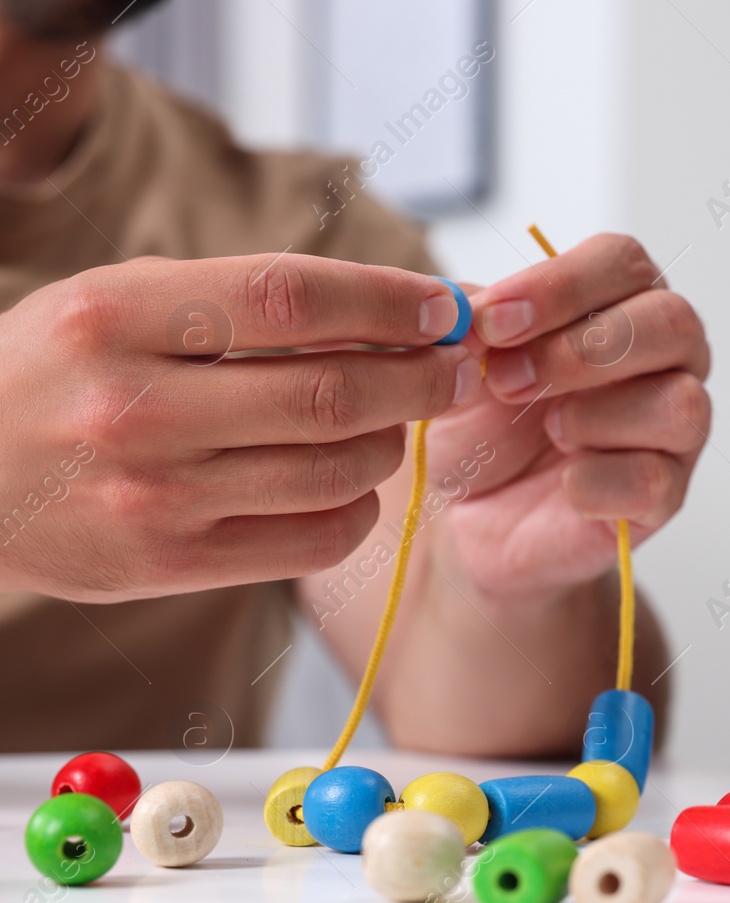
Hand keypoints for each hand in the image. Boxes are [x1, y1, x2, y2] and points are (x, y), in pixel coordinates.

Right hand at [0, 254, 473, 601]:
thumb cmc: (59, 374)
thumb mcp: (121, 302)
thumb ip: (243, 298)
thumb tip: (397, 305)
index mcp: (117, 318)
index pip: (292, 297)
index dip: (388, 302)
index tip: (444, 309)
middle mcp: (134, 408)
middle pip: (332, 393)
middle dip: (423, 379)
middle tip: (458, 369)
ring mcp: (153, 497)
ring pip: (337, 471)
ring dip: (395, 443)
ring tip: (398, 421)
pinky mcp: (170, 565)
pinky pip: (314, 540)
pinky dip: (360, 507)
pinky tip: (354, 481)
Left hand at [417, 234, 710, 603]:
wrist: (474, 515)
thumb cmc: (482, 425)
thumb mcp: (458, 363)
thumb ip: (468, 326)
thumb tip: (469, 308)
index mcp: (620, 303)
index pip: (622, 263)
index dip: (560, 285)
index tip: (490, 321)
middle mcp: (664, 359)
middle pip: (672, 322)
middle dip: (584, 348)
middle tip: (507, 379)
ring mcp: (673, 430)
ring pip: (681, 402)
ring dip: (597, 415)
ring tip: (548, 431)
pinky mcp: (665, 494)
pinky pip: (656, 479)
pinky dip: (599, 480)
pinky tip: (564, 484)